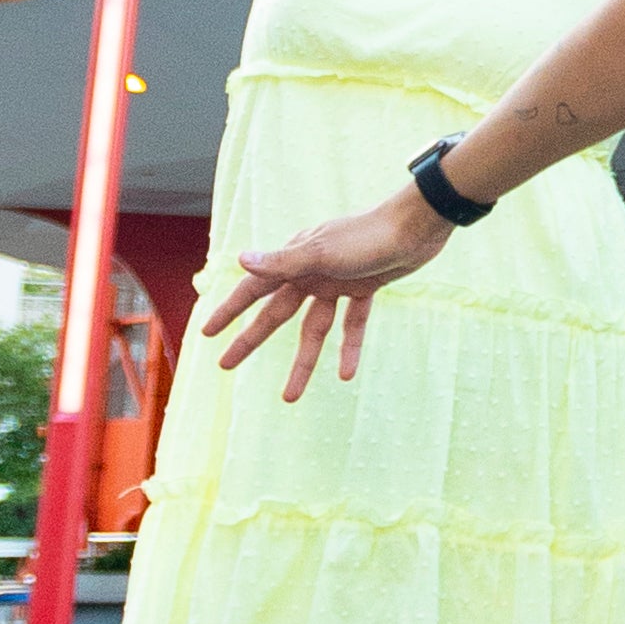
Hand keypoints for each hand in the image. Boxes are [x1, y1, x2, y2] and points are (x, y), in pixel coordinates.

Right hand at [200, 184, 446, 396]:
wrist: (417, 226)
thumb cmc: (368, 235)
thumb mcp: (322, 252)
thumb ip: (283, 261)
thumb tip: (241, 260)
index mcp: (295, 260)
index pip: (253, 289)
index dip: (229, 310)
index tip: (206, 332)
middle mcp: (311, 272)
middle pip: (276, 314)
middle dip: (250, 339)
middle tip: (226, 365)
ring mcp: (337, 282)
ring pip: (313, 328)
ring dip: (303, 361)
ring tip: (289, 397)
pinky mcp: (364, 288)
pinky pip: (352, 324)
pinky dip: (349, 347)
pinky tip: (346, 374)